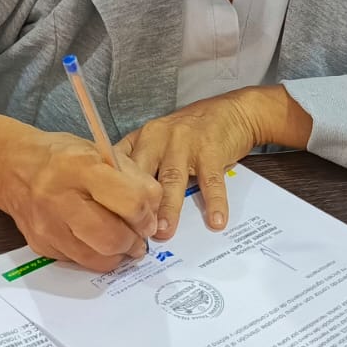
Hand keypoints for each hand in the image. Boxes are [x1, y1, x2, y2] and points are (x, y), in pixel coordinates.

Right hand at [0, 132, 162, 271]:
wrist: (12, 167)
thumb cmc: (63, 157)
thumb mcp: (101, 153)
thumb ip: (133, 178)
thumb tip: (154, 213)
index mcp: (81, 167)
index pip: (129, 202)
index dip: (147, 215)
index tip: (149, 218)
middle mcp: (61, 199)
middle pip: (113, 238)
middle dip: (134, 242)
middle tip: (138, 237)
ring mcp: (48, 226)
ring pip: (97, 259)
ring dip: (118, 255)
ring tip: (122, 242)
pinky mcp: (41, 245)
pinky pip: (79, 262)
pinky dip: (95, 256)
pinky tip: (97, 241)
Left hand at [118, 86, 311, 238]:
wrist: (233, 111)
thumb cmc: (192, 132)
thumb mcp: (160, 142)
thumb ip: (144, 166)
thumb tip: (129, 208)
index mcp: (141, 139)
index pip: (120, 168)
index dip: (114, 195)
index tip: (112, 223)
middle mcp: (157, 138)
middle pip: (142, 176)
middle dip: (136, 206)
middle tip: (133, 234)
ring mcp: (184, 143)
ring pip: (171, 179)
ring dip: (167, 208)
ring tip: (163, 232)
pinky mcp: (211, 149)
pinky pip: (211, 180)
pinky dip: (214, 202)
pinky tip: (216, 221)